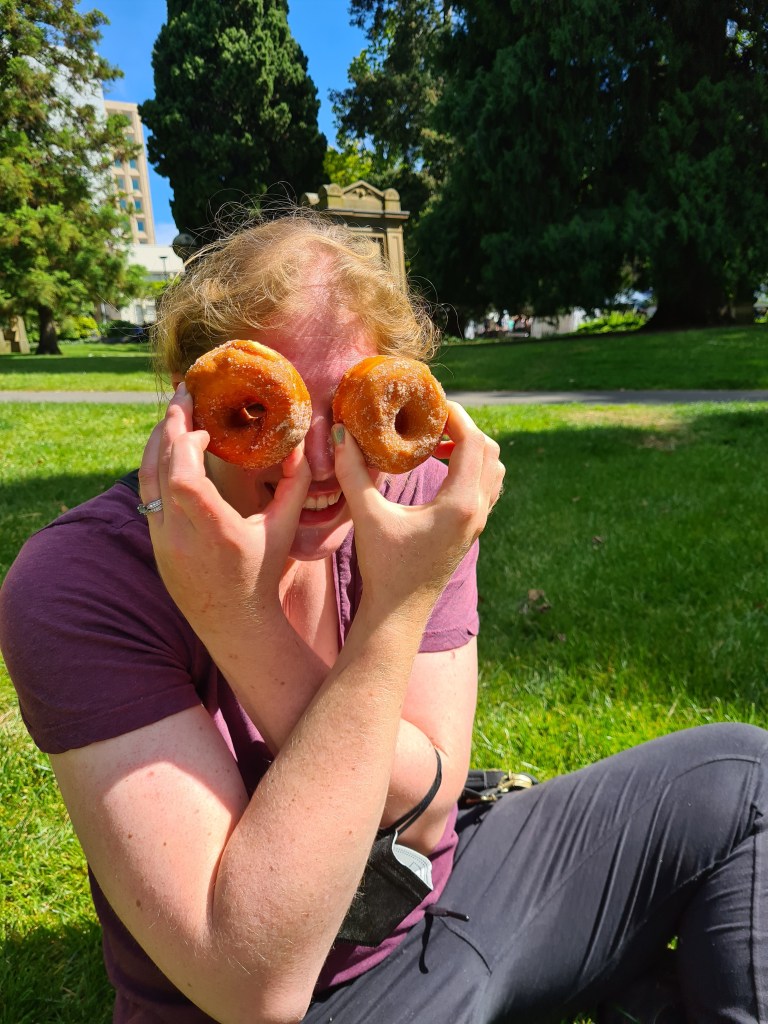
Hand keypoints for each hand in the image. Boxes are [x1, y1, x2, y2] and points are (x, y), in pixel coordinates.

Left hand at [138, 385, 310, 644]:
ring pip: (146, 479)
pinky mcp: (154, 544)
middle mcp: (183, 539)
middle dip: (169, 426)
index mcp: (218, 535)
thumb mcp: (284, 528)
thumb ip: (295, 483)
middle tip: (183, 394)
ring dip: (158, 440)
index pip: (185, 484)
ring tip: (173, 411)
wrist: (234, 622)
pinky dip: (156, 463)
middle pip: (161, 471)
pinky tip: (170, 444)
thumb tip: (301, 439)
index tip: (203, 427)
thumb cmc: (264, 572)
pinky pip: (146, 493)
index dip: (186, 446)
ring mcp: (163, 542)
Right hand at [332, 401, 503, 615]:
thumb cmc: (384, 568)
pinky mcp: (471, 530)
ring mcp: (478, 521)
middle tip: (430, 418)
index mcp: (460, 504)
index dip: (455, 415)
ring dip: (470, 448)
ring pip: (492, 470)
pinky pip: (484, 486)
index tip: (430, 402)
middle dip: (463, 427)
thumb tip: (342, 431)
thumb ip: (353, 473)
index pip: (473, 441)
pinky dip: (469, 467)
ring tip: (434, 441)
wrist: (399, 614)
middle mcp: (476, 510)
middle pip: (489, 451)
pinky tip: (436, 468)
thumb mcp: (367, 517)